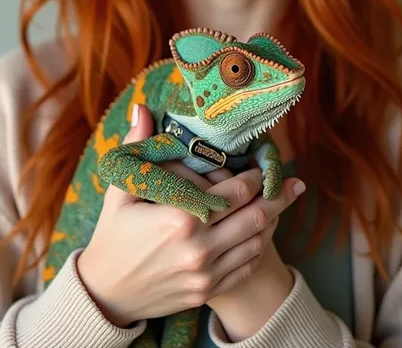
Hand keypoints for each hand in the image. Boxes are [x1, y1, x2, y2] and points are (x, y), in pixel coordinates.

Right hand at [76, 104, 303, 327]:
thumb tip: (142, 108)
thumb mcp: (121, 190)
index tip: (263, 165)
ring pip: (255, 243)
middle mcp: (198, 248)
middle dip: (278, 198)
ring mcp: (205, 275)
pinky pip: (245, 268)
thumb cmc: (112, 234)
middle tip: (296, 184)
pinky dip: (258, 248)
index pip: (235, 192)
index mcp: (180, 218)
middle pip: (255, 218)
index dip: (255, 177)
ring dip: (272, 223)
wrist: (105, 293)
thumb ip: (137, 147)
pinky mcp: (206, 292)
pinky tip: (262, 234)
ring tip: (281, 205)